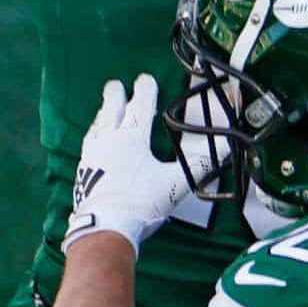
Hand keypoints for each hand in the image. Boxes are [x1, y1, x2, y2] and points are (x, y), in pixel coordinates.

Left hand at [64, 75, 191, 254]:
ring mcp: (92, 157)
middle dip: (115, 96)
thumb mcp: (175, 184)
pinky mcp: (82, 174)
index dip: (144, 91)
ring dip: (102, 116)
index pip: (139, 107)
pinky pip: (88, 147)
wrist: (104, 227)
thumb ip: (199, 166)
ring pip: (97, 128)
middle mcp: (108, 142)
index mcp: (131, 138)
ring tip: (104, 111)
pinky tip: (94, 145)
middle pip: (111, 111)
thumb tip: (225, 150)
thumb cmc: (140, 202)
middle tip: (115, 85)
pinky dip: (94, 138)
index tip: (145, 79)